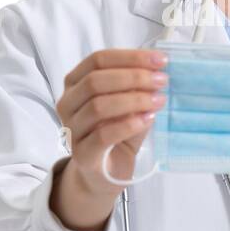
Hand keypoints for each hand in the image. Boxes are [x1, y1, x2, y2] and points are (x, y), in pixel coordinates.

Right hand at [54, 48, 168, 200]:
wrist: (105, 174)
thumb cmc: (117, 133)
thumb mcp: (129, 104)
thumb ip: (138, 87)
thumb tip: (158, 70)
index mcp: (75, 84)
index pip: (98, 60)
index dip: (130, 57)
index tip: (160, 60)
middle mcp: (67, 104)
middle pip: (95, 81)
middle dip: (133, 77)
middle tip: (162, 81)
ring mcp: (71, 130)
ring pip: (98, 106)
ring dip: (133, 100)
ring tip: (159, 100)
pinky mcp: (82, 155)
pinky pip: (103, 136)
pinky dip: (128, 125)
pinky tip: (148, 120)